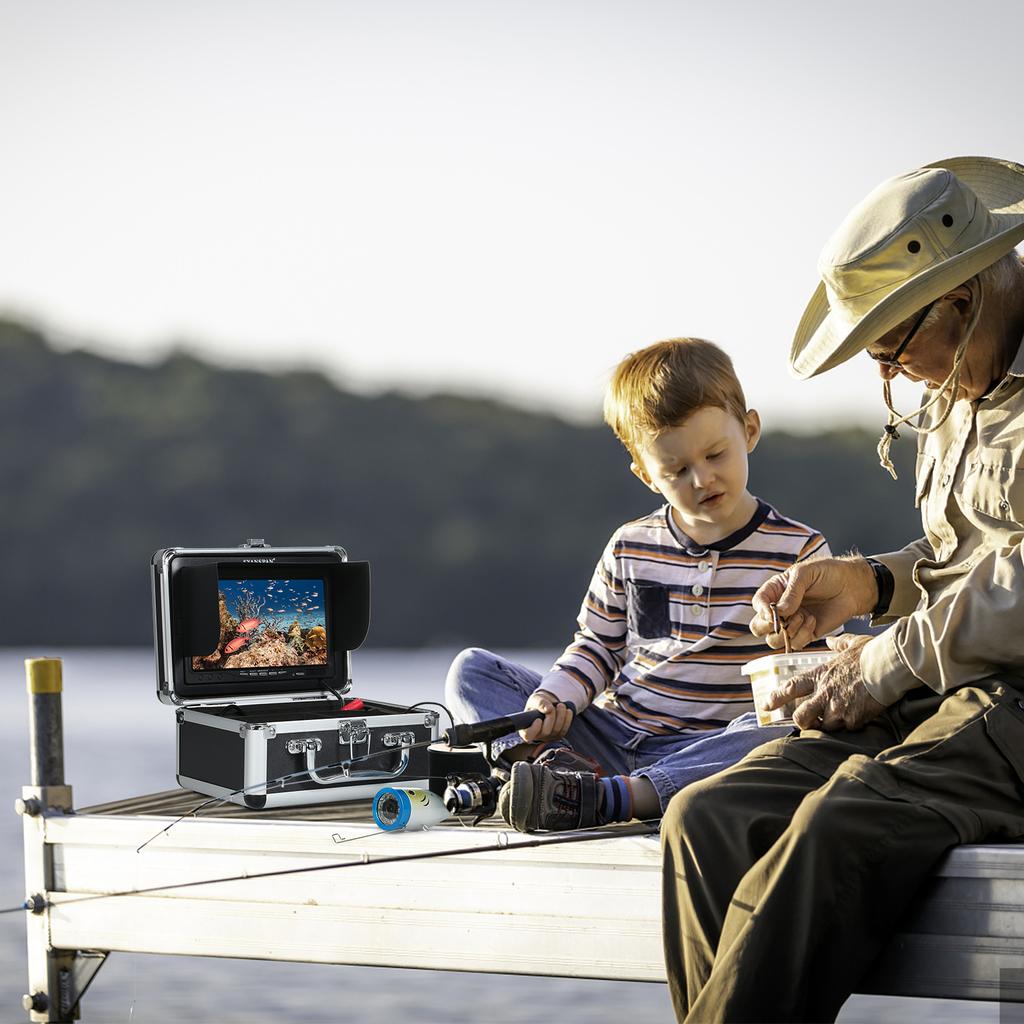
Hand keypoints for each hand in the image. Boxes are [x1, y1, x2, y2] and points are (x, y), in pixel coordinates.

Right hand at [520, 690, 574, 742]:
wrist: (548, 704)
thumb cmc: (538, 703)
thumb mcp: (536, 699)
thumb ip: (540, 702)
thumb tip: (548, 709)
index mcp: (526, 728)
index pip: (527, 735)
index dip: (534, 729)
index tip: (538, 719)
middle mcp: (537, 735)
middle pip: (545, 732)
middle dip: (551, 717)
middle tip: (552, 707)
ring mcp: (548, 737)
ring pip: (556, 731)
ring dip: (560, 717)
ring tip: (561, 705)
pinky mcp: (558, 735)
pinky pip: (564, 730)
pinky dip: (567, 720)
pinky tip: (568, 711)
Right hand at [750, 557, 877, 650]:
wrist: (853, 586)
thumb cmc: (828, 573)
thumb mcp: (806, 574)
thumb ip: (791, 592)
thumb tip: (779, 611)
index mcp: (776, 591)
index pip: (758, 604)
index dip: (762, 610)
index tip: (773, 613)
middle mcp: (780, 609)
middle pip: (758, 627)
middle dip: (769, 626)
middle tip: (784, 621)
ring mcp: (792, 623)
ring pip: (774, 640)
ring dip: (787, 631)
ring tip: (803, 617)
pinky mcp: (805, 634)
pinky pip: (795, 643)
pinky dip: (802, 635)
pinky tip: (813, 620)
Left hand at [762, 635, 887, 730]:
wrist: (889, 664)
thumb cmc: (871, 652)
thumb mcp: (851, 644)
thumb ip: (838, 644)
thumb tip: (831, 641)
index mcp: (820, 675)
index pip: (791, 688)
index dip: (776, 698)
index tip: (766, 706)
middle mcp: (825, 692)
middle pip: (801, 717)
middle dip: (802, 722)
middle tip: (810, 722)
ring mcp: (838, 707)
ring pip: (825, 727)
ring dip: (830, 725)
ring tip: (841, 717)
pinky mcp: (854, 718)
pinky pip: (847, 728)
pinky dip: (850, 725)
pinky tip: (859, 716)